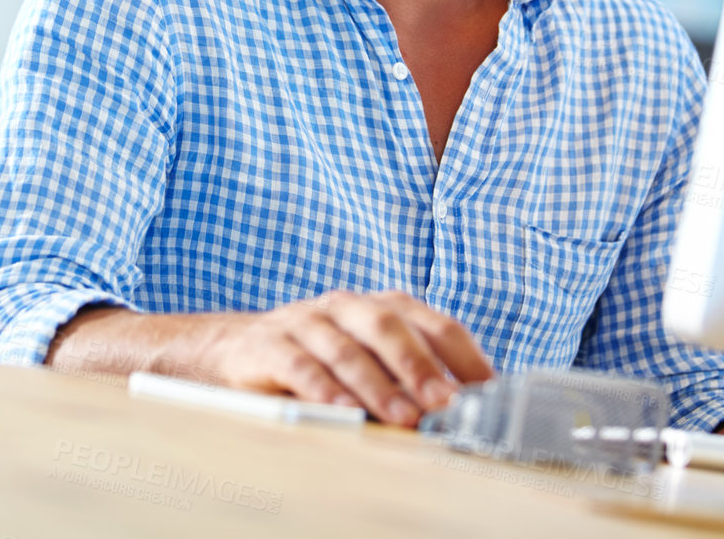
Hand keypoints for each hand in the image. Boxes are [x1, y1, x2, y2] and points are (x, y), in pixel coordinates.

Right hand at [202, 290, 494, 426]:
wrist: (236, 348)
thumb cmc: (318, 359)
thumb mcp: (368, 360)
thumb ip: (408, 377)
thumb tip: (464, 409)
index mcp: (379, 307)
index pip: (432, 321)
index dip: (463, 355)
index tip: (487, 390)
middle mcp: (345, 306)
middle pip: (388, 326)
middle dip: (420, 366)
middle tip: (444, 402)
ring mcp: (306, 322)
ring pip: (346, 348)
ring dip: (378, 385)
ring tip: (403, 416)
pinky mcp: (270, 346)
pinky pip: (300, 366)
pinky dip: (325, 389)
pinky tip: (344, 411)